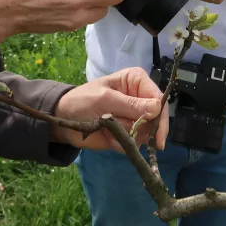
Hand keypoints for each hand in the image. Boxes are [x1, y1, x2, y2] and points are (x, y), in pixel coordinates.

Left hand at [51, 68, 168, 150]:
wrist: (65, 121)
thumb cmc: (82, 101)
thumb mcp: (105, 100)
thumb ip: (131, 105)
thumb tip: (157, 108)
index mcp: (136, 81)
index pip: (158, 98)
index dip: (160, 117)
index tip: (157, 135)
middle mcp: (139, 97)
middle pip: (157, 117)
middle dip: (144, 130)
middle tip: (137, 141)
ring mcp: (134, 116)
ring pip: (147, 132)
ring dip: (130, 137)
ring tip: (112, 132)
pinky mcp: (129, 131)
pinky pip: (136, 142)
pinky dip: (123, 144)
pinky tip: (110, 139)